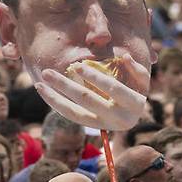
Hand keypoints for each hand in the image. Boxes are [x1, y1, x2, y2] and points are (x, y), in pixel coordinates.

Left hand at [34, 54, 148, 130]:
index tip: (78, 65)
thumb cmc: (137, 88)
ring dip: (55, 97)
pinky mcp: (91, 125)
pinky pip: (70, 116)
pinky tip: (44, 92)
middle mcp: (119, 119)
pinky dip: (56, 104)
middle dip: (66, 86)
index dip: (96, 78)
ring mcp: (103, 125)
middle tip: (48, 72)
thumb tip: (124, 56)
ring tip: (39, 83)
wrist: (133, 112)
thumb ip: (136, 67)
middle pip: (88, 100)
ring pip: (75, 112)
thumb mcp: (142, 77)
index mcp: (134, 105)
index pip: (113, 89)